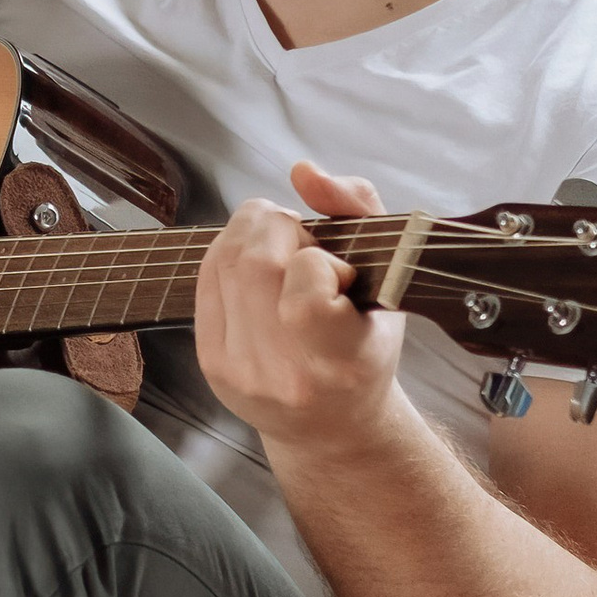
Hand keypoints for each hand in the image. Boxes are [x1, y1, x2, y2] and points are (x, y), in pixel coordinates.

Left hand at [194, 161, 404, 457]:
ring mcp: (240, 371)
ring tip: (284, 255)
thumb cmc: (367, 347)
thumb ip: (358, 209)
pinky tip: (258, 272)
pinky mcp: (210, 363)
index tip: (339, 274)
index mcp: (342, 361)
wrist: (332, 425)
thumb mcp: (391, 279)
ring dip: (253, 235)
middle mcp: (286, 373)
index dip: (318, 261)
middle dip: (280, 228)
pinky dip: (230, 256)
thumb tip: (302, 170)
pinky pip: (206, 278)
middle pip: (256, 262)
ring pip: (224, 260)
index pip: (307, 289)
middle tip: (305, 244)